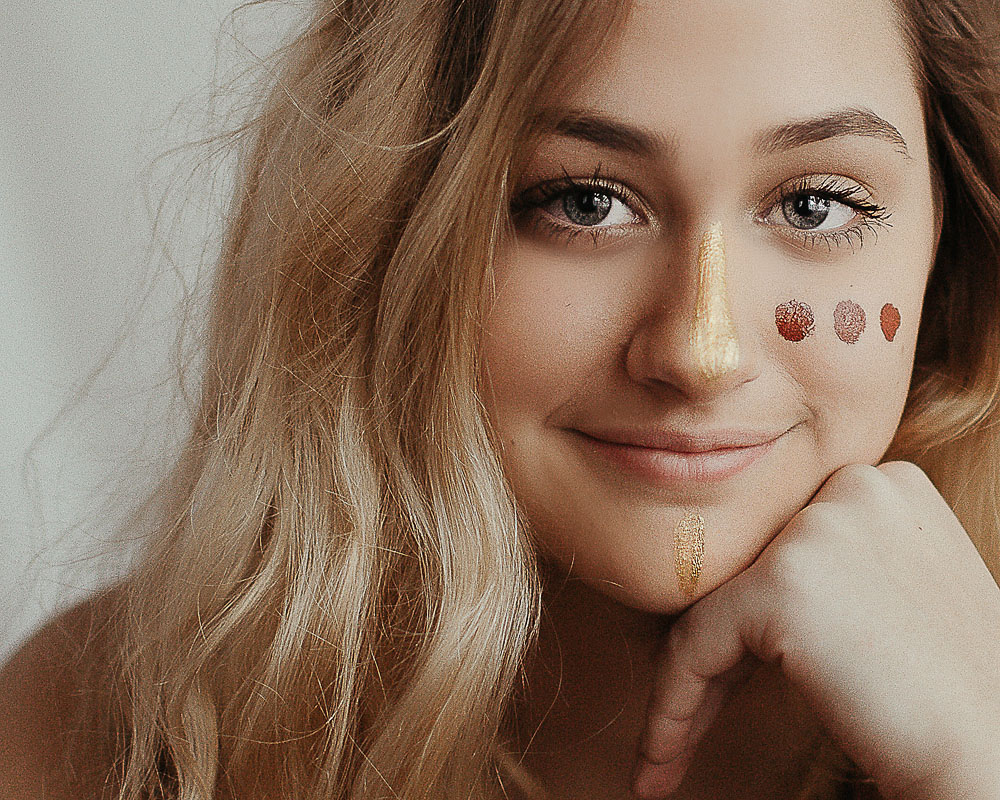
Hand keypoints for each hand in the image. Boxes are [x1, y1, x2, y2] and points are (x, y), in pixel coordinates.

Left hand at [631, 462, 999, 799]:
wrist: (996, 756)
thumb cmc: (957, 692)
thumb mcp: (901, 594)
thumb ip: (837, 567)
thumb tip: (747, 591)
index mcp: (886, 484)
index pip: (784, 549)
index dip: (754, 623)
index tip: (731, 685)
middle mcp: (852, 485)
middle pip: (746, 574)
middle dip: (717, 654)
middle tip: (687, 723)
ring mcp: (816, 528)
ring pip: (712, 610)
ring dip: (688, 687)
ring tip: (666, 756)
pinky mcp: (781, 583)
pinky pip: (693, 645)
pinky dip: (671, 707)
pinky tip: (658, 764)